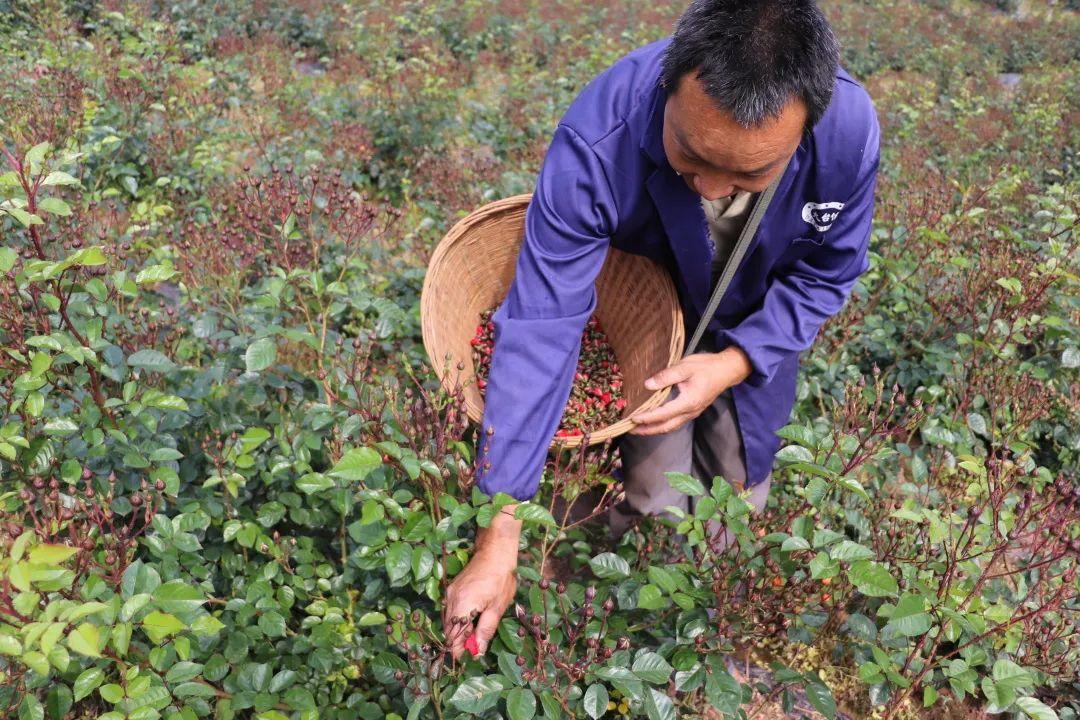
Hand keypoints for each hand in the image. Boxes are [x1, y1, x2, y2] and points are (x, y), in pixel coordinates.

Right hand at [443, 506, 520, 659]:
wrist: (496, 551)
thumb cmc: (500, 578)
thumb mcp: (497, 608)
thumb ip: (485, 630)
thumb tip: (477, 651)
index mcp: (461, 606)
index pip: (452, 637)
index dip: (459, 650)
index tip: (468, 658)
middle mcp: (451, 600)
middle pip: (449, 629)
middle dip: (460, 641)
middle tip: (475, 648)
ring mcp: (450, 593)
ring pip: (449, 620)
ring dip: (460, 630)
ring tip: (475, 633)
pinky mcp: (452, 588)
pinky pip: (451, 610)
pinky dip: (459, 619)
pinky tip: (471, 620)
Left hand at [628, 347, 752, 435]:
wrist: (727, 370)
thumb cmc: (706, 366)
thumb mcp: (685, 366)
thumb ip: (666, 376)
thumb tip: (647, 385)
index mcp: (688, 401)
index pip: (662, 414)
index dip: (646, 417)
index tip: (632, 418)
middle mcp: (690, 411)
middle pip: (665, 426)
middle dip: (647, 430)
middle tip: (630, 429)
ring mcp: (693, 413)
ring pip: (671, 427)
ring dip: (654, 430)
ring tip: (639, 429)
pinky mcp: (693, 411)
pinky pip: (676, 423)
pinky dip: (663, 425)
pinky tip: (655, 422)